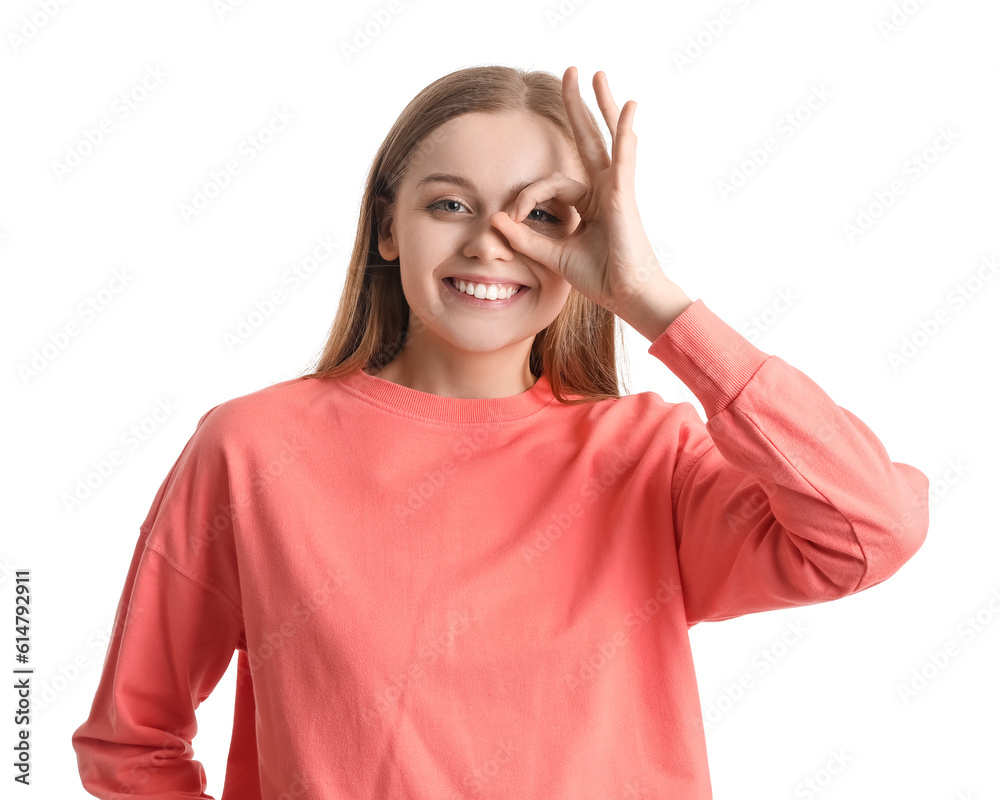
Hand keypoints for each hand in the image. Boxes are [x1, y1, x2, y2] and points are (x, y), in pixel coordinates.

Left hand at [490, 66, 690, 334]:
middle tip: (572, 72)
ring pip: (605, 140)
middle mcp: (604, 190)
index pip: (551, 185)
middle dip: (578, 106)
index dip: (527, 198)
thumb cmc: (600, 277)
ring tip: (597, 74)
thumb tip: (495, 218)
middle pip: (588, 140)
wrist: (627, 296)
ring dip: (602, 105)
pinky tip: (629, 109)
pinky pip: (622, 160)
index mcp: (590, 202)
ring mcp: (616, 189)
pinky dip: (624, 135)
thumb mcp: (553, 254)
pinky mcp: (623, 196)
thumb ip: (524, 238)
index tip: (512, 219)